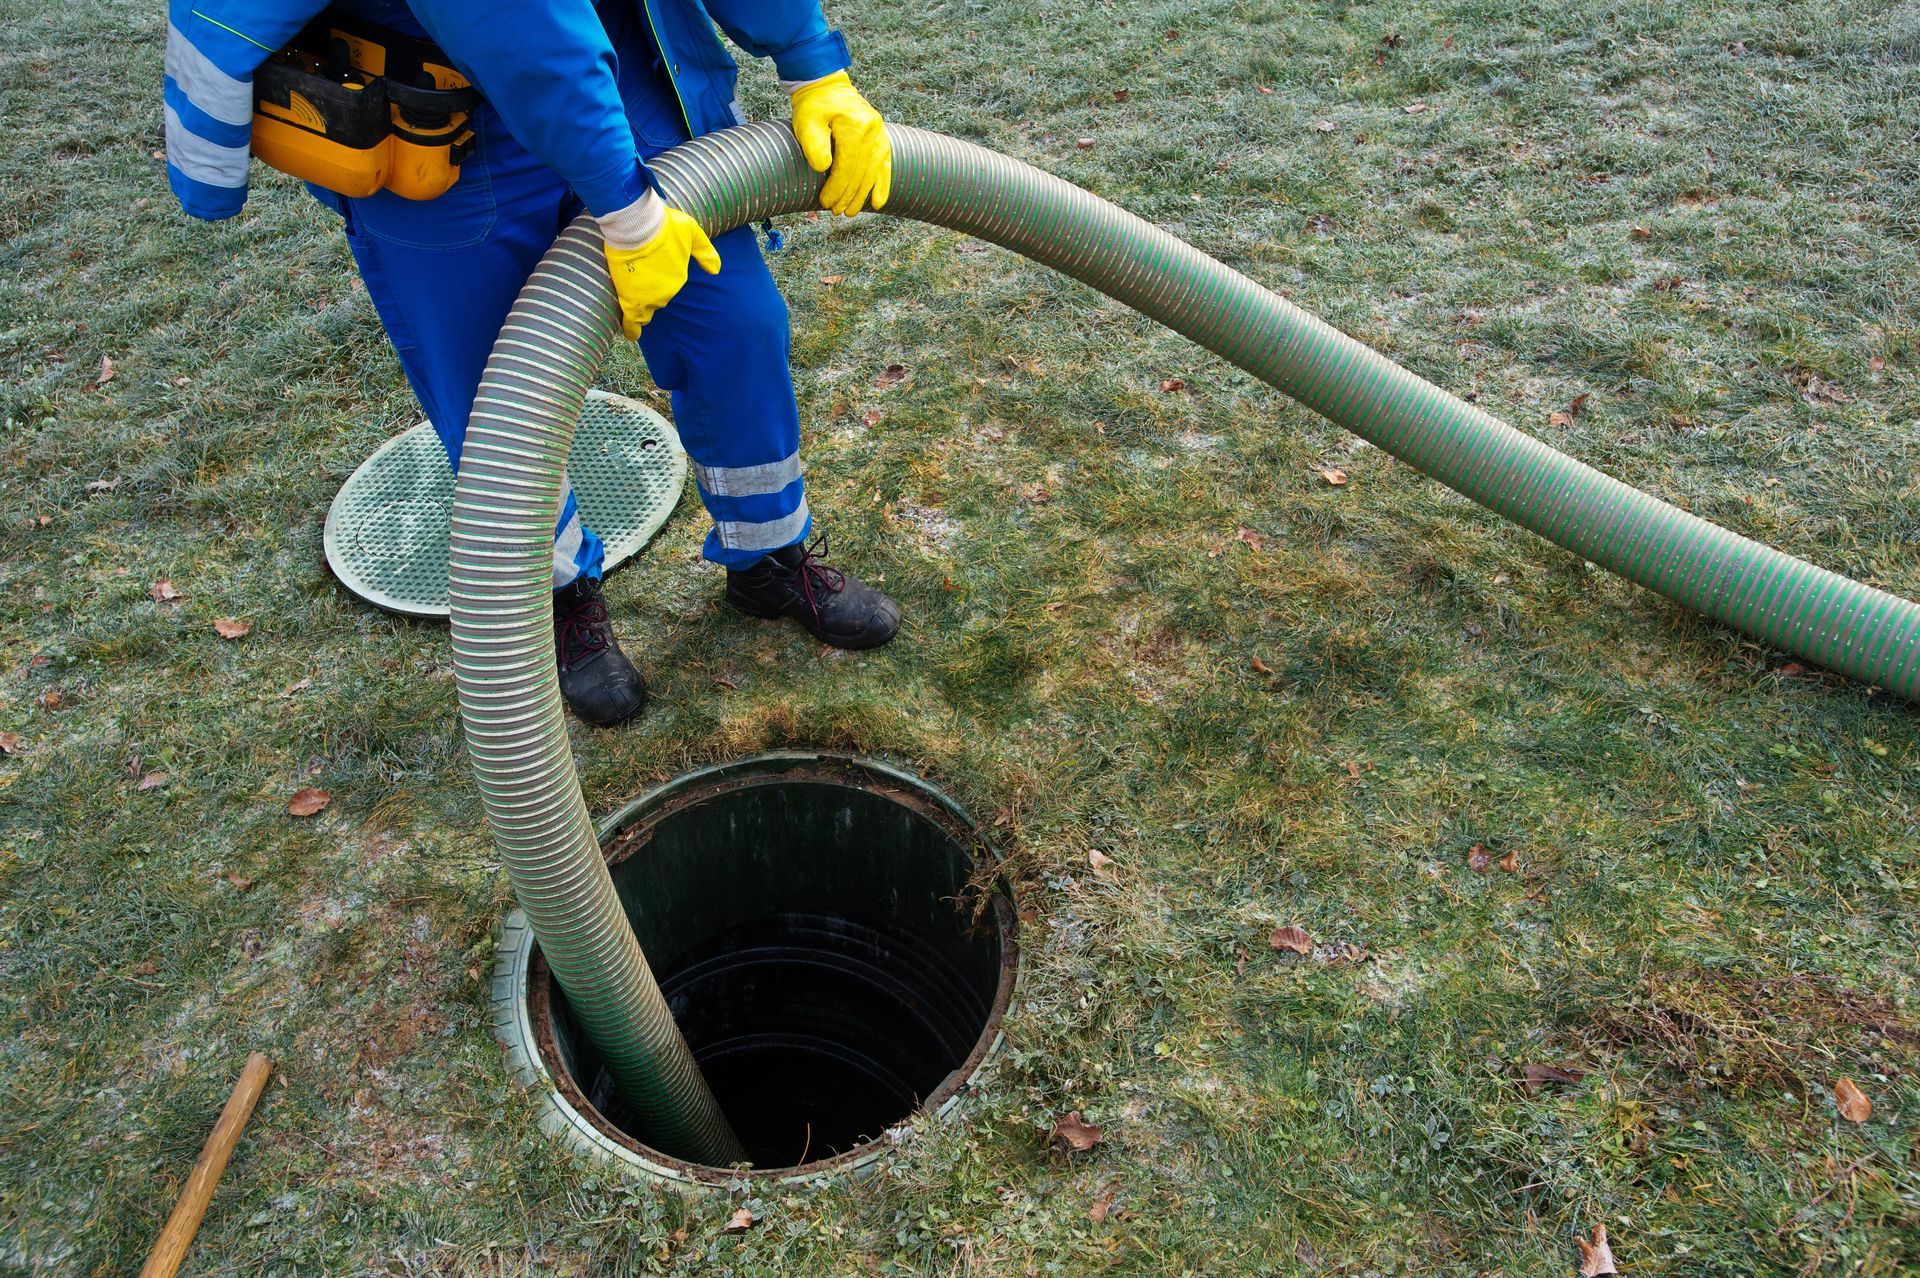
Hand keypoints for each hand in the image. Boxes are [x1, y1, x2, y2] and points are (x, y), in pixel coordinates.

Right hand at [599, 194, 720, 339]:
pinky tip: (632, 335)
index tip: (654, 268)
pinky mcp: (631, 298)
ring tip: (632, 299)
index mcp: (679, 277)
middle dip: (650, 288)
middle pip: (657, 297)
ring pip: (646, 309)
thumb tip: (716, 271)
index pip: (669, 284)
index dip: (660, 276)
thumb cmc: (664, 225)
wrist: (638, 225)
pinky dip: (631, 329)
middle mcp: (666, 291)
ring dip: (640, 305)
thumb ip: (705, 250)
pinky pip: (632, 321)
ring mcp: (649, 296)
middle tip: (639, 274)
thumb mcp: (692, 231)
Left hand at [789, 70, 890, 216]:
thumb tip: (824, 169)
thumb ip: (814, 145)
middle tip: (835, 211)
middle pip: (861, 172)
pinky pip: (885, 164)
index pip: (847, 166)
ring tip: (850, 212)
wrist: (826, 85)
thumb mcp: (807, 121)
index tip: (826, 202)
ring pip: (873, 171)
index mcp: (855, 126)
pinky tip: (878, 202)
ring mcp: (879, 133)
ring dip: (862, 195)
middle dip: (848, 195)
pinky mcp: (880, 137)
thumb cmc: (814, 105)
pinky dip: (882, 184)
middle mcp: (872, 130)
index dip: (837, 187)